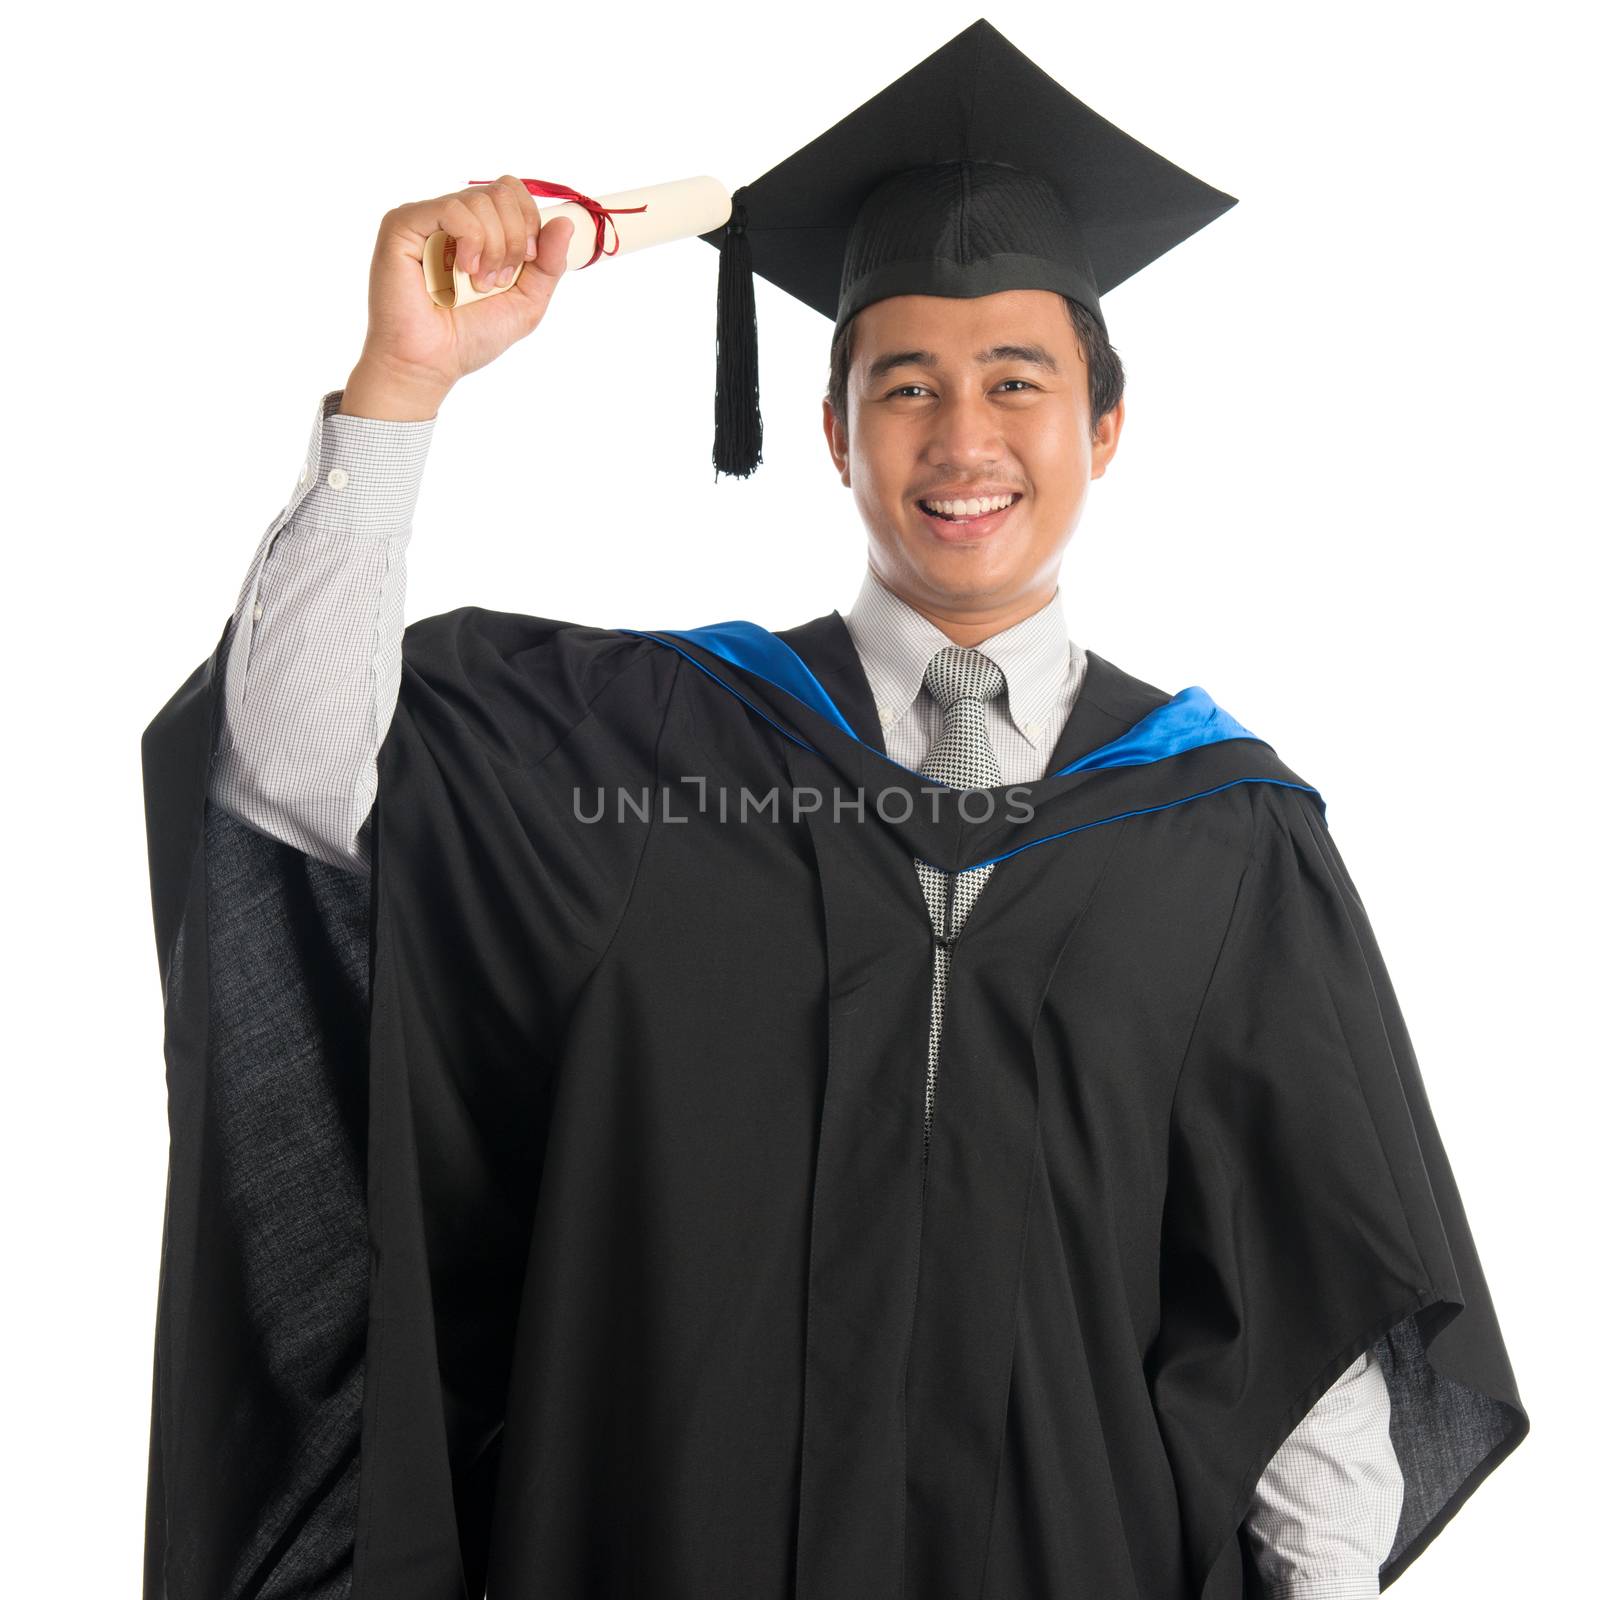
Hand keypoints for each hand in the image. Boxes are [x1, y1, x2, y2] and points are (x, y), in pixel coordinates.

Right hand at [347, 174, 577, 410]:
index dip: (529, 223)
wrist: (431, 363)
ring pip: (480, 199)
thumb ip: (549, 264)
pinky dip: (471, 241)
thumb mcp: (526, 302)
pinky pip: (452, 209)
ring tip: (479, 283)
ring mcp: (426, 218)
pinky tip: (464, 270)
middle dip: (515, 238)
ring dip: (493, 247)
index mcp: (478, 229)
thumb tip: (567, 222)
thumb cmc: (470, 337)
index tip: (525, 263)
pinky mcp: (403, 224)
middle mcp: (452, 218)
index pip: (512, 192)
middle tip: (500, 278)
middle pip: (502, 191)